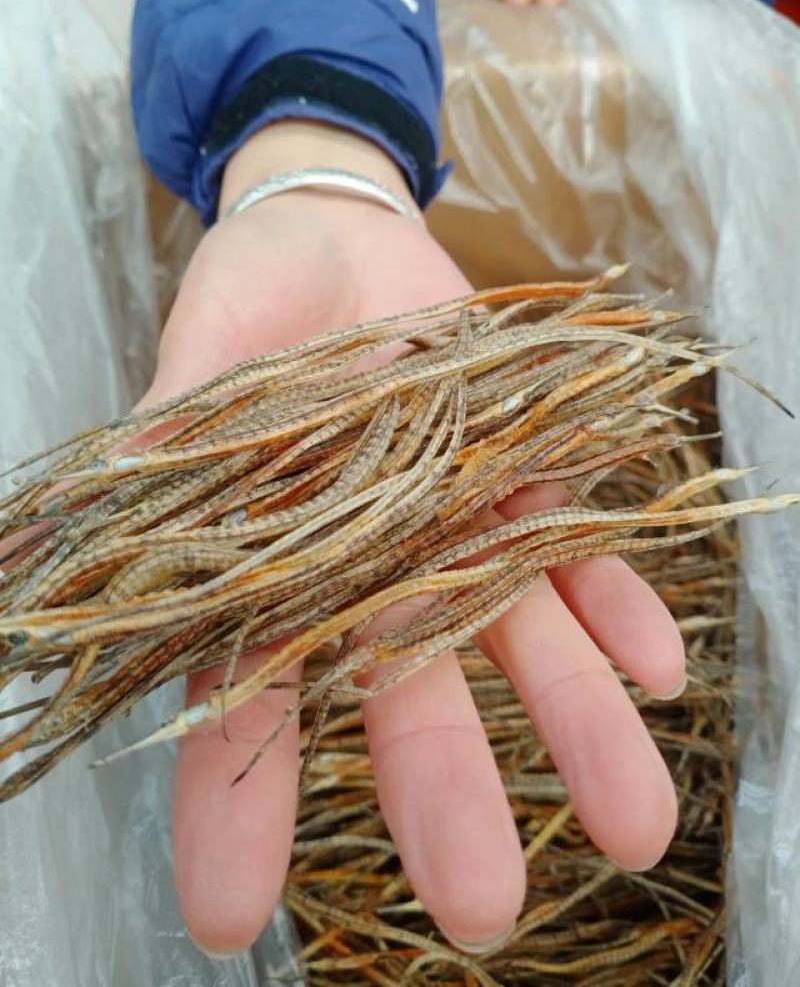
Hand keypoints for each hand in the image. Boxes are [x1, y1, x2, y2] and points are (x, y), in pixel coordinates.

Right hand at [141, 124, 683, 955]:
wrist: (342, 242)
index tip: (226, 915)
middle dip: (445, 796)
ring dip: (579, 727)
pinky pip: (579, 551)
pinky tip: (658, 669)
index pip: (241, 700)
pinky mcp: (526, 474)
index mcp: (275, 562)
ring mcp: (459, 527)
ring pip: (520, 641)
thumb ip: (182, 419)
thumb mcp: (207, 349)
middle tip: (484, 912)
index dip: (229, 806)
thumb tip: (108, 481)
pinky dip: (619, 605)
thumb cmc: (251, 298)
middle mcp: (374, 569)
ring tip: (637, 828)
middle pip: (407, 696)